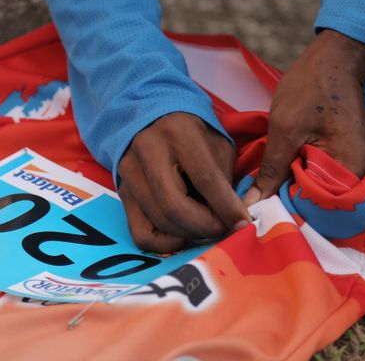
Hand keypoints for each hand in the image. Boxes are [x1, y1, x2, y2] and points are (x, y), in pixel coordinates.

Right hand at [118, 113, 250, 252]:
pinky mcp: (122, 193)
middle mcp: (147, 151)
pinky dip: (165, 244)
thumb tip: (235, 221)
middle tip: (223, 230)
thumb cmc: (192, 135)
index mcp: (178, 133)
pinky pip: (141, 234)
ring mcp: (130, 173)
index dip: (226, 207)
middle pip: (175, 206)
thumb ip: (225, 181)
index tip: (243, 224)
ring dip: (190, 235)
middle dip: (206, 227)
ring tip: (207, 230)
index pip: (204, 178)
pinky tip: (181, 236)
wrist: (153, 121)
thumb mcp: (217, 146)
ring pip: (160, 221)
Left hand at [244, 29, 364, 205]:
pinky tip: (283, 185)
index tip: (262, 220)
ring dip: (297, 197)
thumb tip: (252, 205)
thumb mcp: (284, 130)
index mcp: (351, 168)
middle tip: (260, 213)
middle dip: (292, 209)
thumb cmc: (311, 87)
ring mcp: (356, 167)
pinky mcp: (347, 160)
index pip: (320, 210)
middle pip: (323, 207)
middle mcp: (362, 174)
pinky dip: (304, 184)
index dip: (290, 215)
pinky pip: (325, 181)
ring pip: (322, 195)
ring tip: (268, 202)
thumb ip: (271, 171)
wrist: (335, 59)